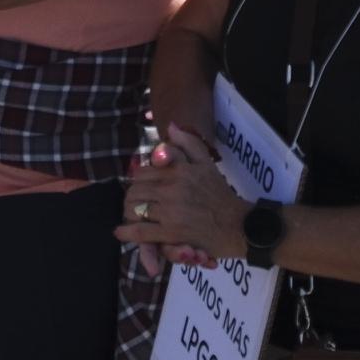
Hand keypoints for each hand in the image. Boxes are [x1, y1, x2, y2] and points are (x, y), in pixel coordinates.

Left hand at [115, 124, 250, 265]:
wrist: (237, 224)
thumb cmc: (220, 194)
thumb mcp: (206, 163)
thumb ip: (188, 143)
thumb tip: (171, 126)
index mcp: (177, 170)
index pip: (142, 172)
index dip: (136, 180)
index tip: (139, 186)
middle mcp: (172, 188)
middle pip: (135, 191)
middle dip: (130, 198)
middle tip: (131, 203)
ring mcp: (171, 211)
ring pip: (135, 210)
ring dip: (128, 214)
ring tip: (129, 216)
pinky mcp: (172, 232)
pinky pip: (142, 231)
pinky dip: (128, 233)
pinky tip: (121, 232)